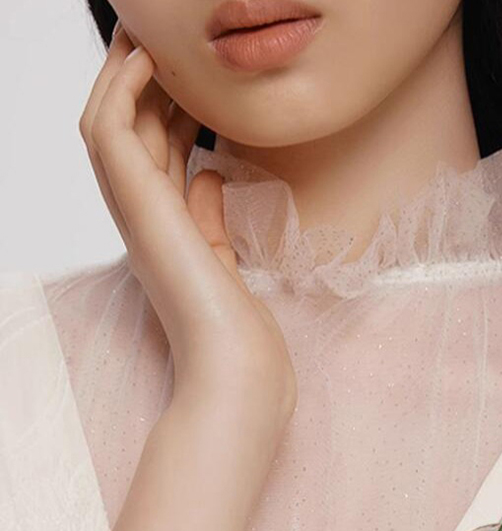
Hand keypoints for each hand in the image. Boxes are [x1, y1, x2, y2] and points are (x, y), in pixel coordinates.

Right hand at [78, 23, 296, 425]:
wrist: (236, 366)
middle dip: (143, 82)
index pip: (156, 154)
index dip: (166, 108)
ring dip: (123, 75)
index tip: (189, 77)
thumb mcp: (223, 254)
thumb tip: (211, 171)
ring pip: (108, 124)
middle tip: (161, 41)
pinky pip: (111, 133)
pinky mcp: (137, 207)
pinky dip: (122, 91)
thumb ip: (210, 212)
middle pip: (131, 132)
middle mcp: (141, 216)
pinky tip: (145, 62)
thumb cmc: (235, 326)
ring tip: (145, 36)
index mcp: (163, 227)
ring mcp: (133, 212)